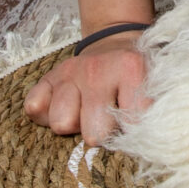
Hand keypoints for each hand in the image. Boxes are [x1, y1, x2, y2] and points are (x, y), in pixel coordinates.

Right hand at [23, 33, 147, 145]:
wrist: (114, 43)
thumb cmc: (135, 75)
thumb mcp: (153, 84)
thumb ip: (151, 112)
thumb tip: (146, 144)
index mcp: (130, 68)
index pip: (132, 123)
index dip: (134, 133)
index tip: (135, 126)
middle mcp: (97, 70)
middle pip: (94, 133)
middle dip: (102, 134)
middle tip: (108, 120)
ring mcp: (70, 73)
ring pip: (61, 123)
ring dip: (74, 125)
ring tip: (86, 113)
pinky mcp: (48, 78)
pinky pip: (35, 108)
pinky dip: (46, 114)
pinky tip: (64, 105)